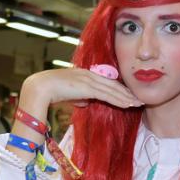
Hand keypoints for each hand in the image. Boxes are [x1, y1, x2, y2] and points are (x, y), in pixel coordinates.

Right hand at [22, 68, 142, 110]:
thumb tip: (85, 102)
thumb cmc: (49, 92)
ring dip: (126, 97)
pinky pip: (107, 95)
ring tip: (138, 103)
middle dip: (126, 92)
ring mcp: (88, 80)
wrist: (40, 88)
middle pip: (112, 84)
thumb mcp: (67, 95)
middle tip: (139, 99)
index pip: (105, 81)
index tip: (127, 95)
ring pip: (113, 89)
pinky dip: (119, 100)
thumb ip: (78, 97)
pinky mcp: (88, 87)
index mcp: (83, 74)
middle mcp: (88, 74)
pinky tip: (128, 105)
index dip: (117, 89)